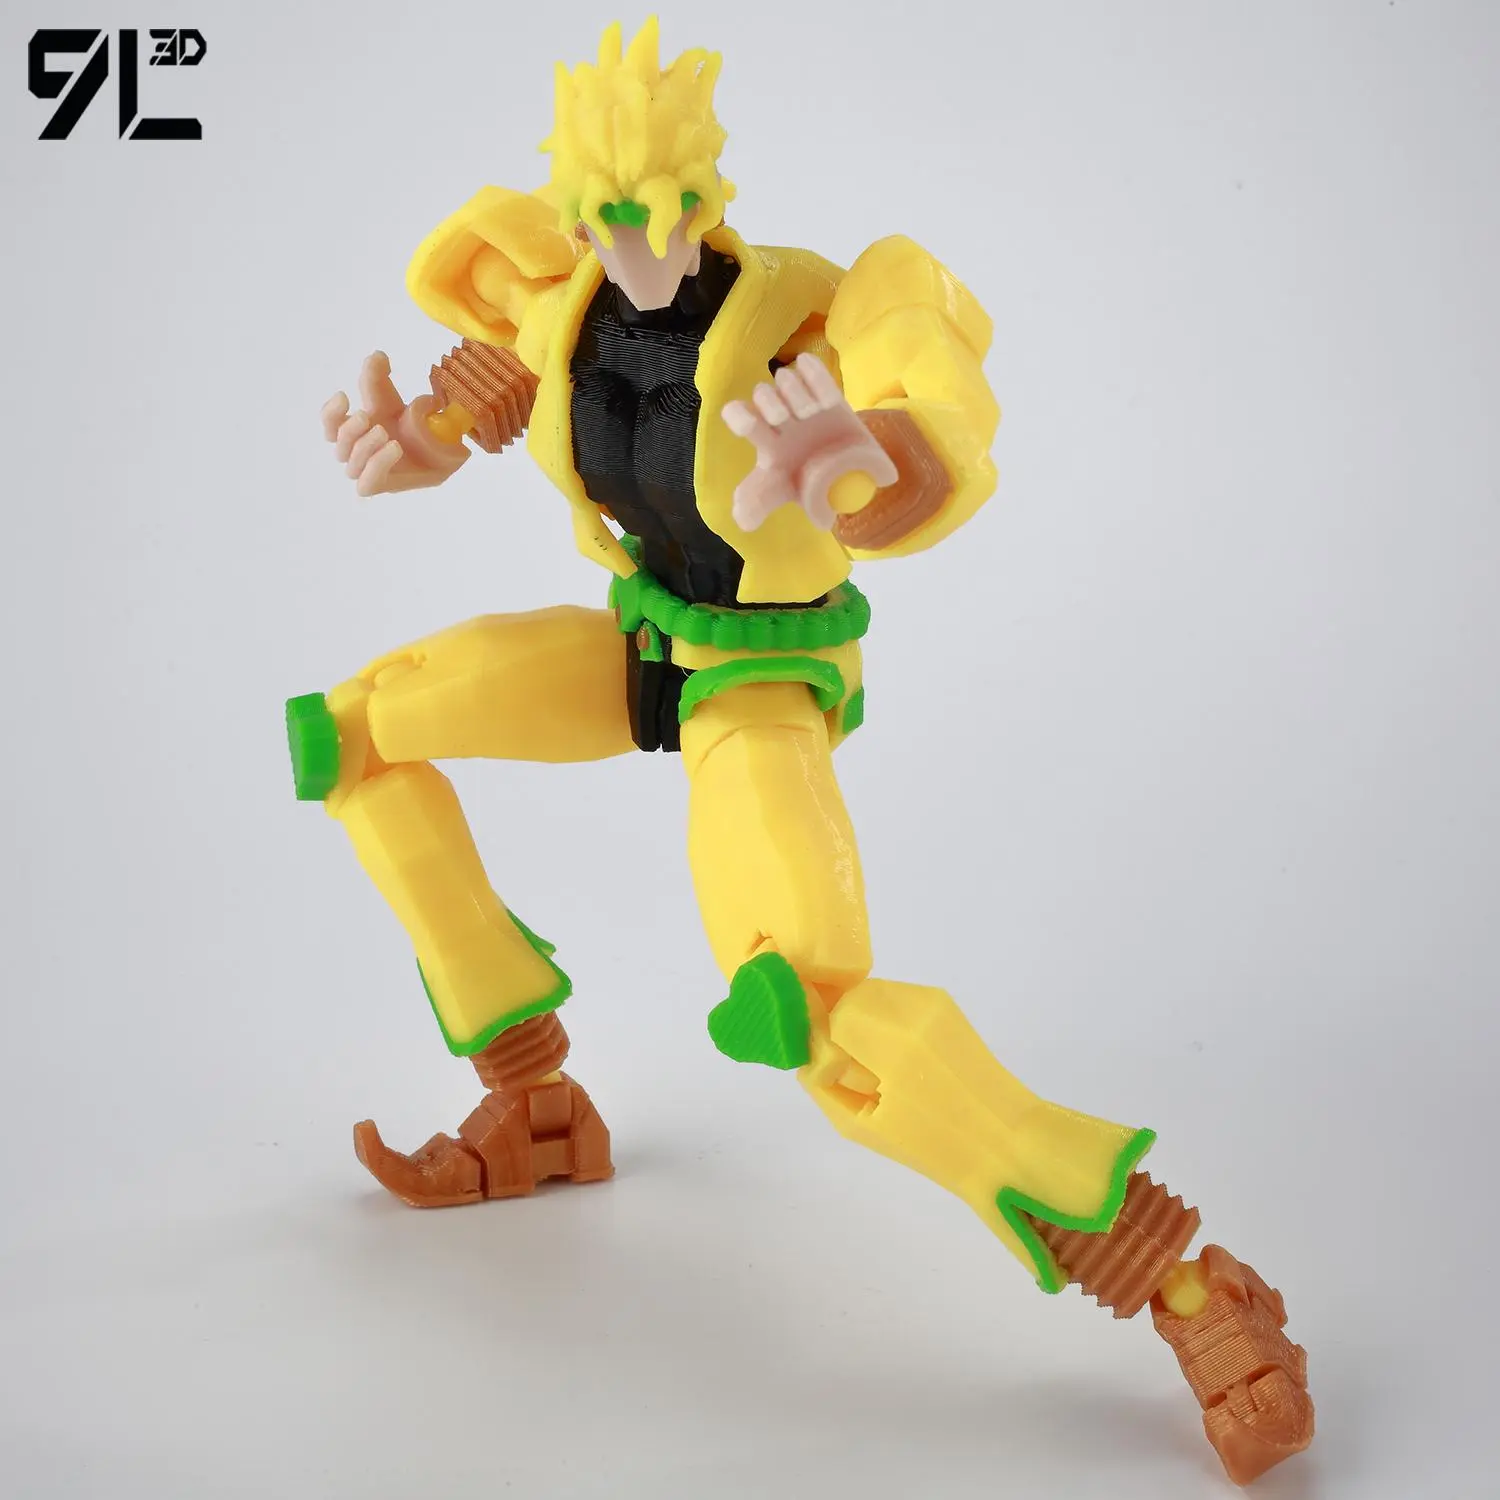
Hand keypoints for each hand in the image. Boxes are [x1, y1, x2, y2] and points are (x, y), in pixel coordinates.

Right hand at [321, 351, 468, 496]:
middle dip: (349, 429)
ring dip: (364, 447)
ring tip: (384, 433)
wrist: (438, 450)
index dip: (330, 412)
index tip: (344, 395)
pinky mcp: (381, 485)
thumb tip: (376, 355)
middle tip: (367, 416)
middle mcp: (355, 451)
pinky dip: (376, 466)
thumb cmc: (408, 425)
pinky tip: (393, 449)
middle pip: (338, 444)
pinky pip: (366, 484)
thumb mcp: (393, 398)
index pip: (329, 423)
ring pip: (351, 464)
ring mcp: (366, 470)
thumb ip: (380, 377)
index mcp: (353, 429)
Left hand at [722, 353, 896, 531]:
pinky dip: (815, 375)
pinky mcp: (824, 388)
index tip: (748, 426)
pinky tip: (827, 398)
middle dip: (770, 403)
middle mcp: (778, 414)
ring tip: (812, 412)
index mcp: (765, 438)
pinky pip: (811, 367)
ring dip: (795, 392)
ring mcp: (801, 399)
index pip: (739, 415)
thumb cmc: (809, 480)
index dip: (738, 415)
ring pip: (785, 378)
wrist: (850, 471)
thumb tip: (742, 521)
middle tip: (786, 419)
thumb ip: (759, 505)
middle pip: (762, 394)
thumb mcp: (784, 494)